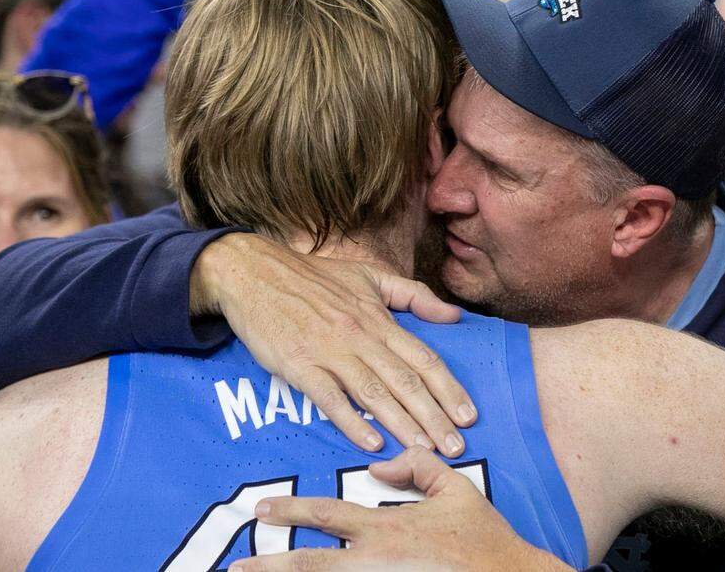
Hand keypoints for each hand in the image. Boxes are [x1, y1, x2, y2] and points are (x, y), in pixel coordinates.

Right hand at [193, 234, 476, 456]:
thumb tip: (454, 315)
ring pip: (373, 392)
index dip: (449, 389)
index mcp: (378, 317)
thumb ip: (413, 295)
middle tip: (455, 447)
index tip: (469, 415)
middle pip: (405, 381)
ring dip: (402, 424)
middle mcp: (360, 336)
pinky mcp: (298, 365)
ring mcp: (329, 351)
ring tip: (424, 451)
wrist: (255, 273)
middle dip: (433, 417)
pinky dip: (351, 420)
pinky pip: (329, 397)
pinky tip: (372, 441)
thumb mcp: (368, 276)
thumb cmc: (313, 277)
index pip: (423, 357)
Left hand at [230, 446, 568, 571]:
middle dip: (270, 564)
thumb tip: (378, 463)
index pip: (326, 514)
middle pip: (308, 566)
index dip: (291, 511)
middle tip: (238, 564)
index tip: (262, 511)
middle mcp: (373, 563)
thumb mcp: (456, 489)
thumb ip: (417, 466)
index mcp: (385, 528)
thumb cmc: (484, 540)